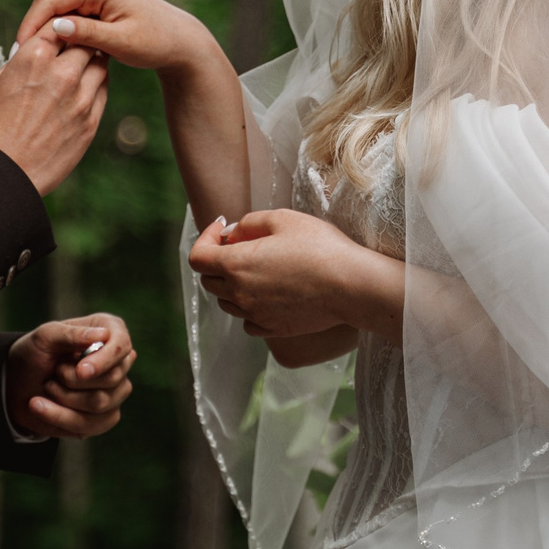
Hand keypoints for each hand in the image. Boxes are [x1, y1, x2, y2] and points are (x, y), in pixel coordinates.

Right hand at [0, 26, 106, 194]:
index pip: (58, 25)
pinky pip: (102, 91)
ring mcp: (80, 98)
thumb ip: (20, 63)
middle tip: (76, 45)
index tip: (59, 30)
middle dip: (80, 41)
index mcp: (34, 58)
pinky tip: (84, 89)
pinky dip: (95, 85)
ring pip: (100, 64)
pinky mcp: (91, 121)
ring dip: (91, 61)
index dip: (59, 26)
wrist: (2, 173)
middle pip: (85, 41)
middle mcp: (62, 73)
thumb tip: (32, 52)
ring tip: (81, 67)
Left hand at [4, 314, 135, 438]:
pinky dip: (61, 417)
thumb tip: (104, 335)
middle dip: (72, 380)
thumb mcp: (45, 337)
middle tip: (54, 372)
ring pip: (100, 403)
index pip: (121, 346)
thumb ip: (72, 334)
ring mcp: (116, 391)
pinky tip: (42, 407)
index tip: (81, 371)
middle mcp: (118, 361)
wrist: (19, 385)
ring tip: (48, 386)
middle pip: (112, 378)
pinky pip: (93, 424)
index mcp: (109, 331)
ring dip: (64, 398)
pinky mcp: (106, 417)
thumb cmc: (35, 353)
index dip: (104, 360)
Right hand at [19, 0, 214, 75]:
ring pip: (55, 10)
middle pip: (48, 3)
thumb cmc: (156, 41)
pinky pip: (66, 14)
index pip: (50, 0)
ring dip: (44, 32)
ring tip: (31, 60)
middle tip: (18, 61)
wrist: (179, 39)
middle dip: (33, 29)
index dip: (30, 25)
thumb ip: (88, 34)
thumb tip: (55, 27)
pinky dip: (57, 32)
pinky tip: (50, 54)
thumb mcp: (121, 42)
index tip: (18, 52)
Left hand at [187, 210, 400, 339]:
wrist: (350, 286)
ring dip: (233, 284)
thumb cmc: (319, 247)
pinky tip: (268, 293)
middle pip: (209, 281)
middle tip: (241, 245)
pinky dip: (249, 307)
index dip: (205, 238)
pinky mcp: (273, 329)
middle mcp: (239, 294)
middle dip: (217, 260)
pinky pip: (247, 320)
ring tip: (258, 268)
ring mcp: (255, 315)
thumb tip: (231, 234)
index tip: (222, 229)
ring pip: (227, 302)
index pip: (197, 257)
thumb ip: (248, 223)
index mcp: (236, 265)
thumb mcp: (282, 219)